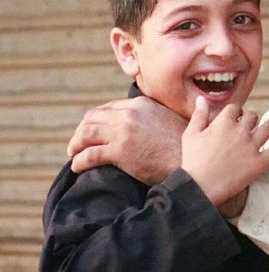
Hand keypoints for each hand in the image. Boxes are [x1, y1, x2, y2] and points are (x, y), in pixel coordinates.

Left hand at [68, 96, 185, 181]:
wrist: (191, 162)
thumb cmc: (185, 145)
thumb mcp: (170, 119)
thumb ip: (154, 115)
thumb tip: (149, 118)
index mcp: (141, 104)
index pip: (107, 108)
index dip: (95, 120)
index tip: (91, 130)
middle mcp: (129, 114)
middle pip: (92, 118)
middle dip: (81, 131)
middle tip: (77, 143)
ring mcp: (123, 132)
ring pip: (86, 134)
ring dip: (76, 144)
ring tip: (73, 154)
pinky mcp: (120, 152)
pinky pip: (89, 155)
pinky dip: (79, 161)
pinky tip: (77, 167)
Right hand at [180, 98, 268, 210]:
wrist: (200, 187)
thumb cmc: (192, 161)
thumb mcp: (191, 134)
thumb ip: (199, 115)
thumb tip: (202, 98)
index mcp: (224, 123)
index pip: (235, 108)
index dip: (235, 111)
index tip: (235, 115)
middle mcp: (241, 131)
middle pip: (252, 116)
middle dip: (251, 117)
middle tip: (251, 121)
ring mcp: (252, 146)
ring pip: (268, 127)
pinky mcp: (259, 162)